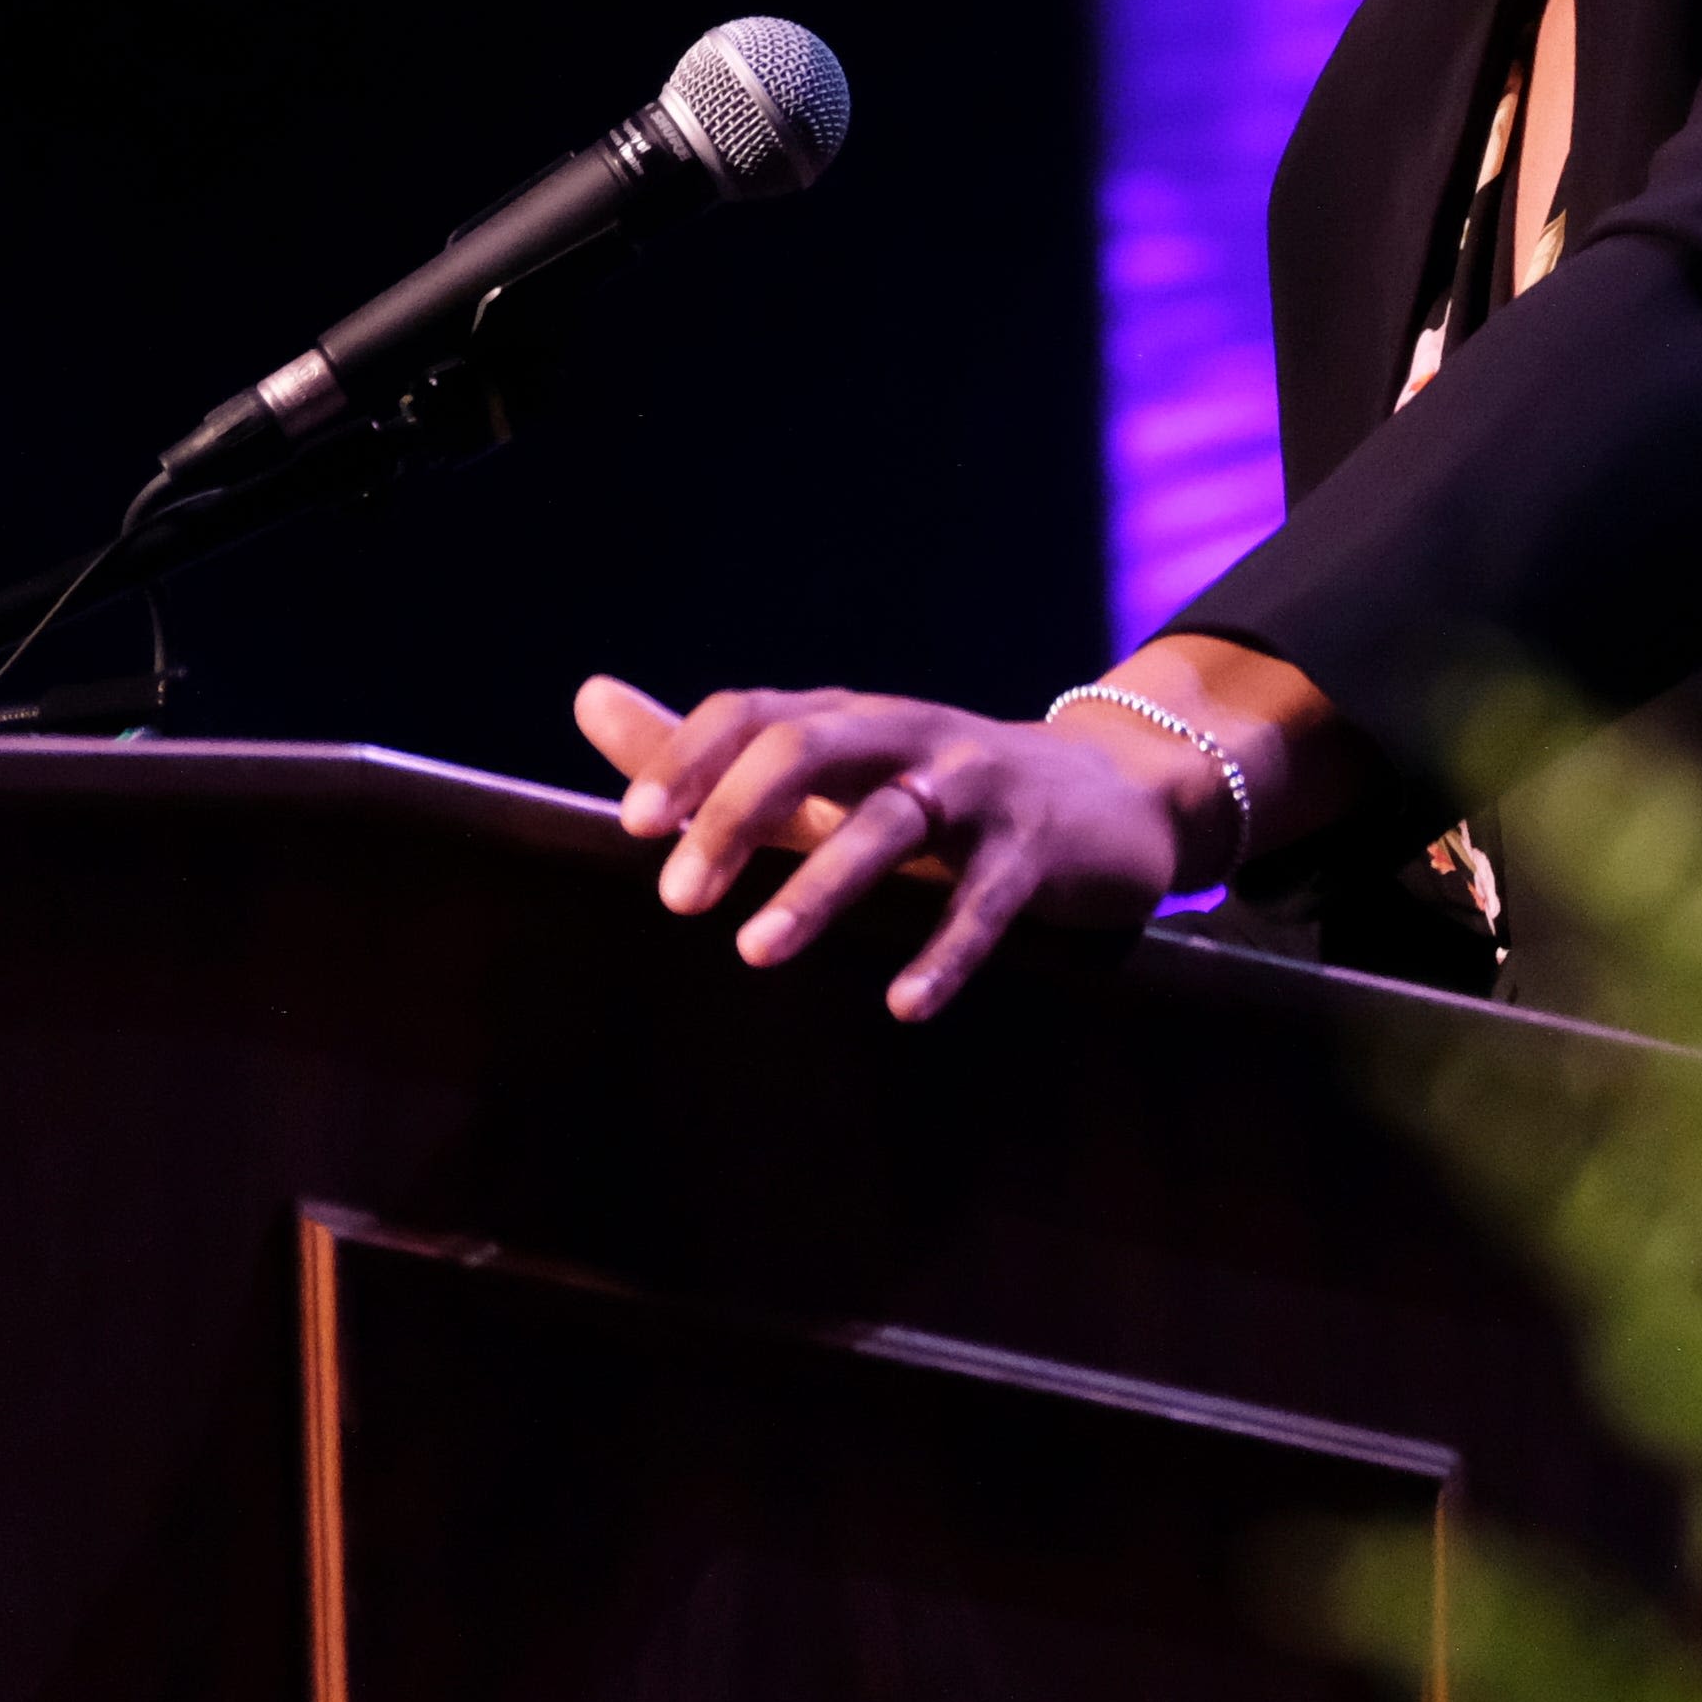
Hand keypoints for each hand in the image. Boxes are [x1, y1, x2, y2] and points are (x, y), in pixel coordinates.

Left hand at [569, 673, 1210, 1019]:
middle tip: (678, 897)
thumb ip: (710, 748)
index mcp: (849, 718)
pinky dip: (944, 950)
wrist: (1113, 799)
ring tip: (756, 951)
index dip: (690, 757)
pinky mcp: (1036, 850)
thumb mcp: (828, 770)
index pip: (754, 711)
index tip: (633, 826)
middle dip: (738, 813)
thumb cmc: (939, 792)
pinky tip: (903, 1004)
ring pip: (891, 821)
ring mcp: (976, 788)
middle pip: (811, 744)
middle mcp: (907, 735)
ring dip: (820, 886)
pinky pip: (986, 898)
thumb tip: (587, 698)